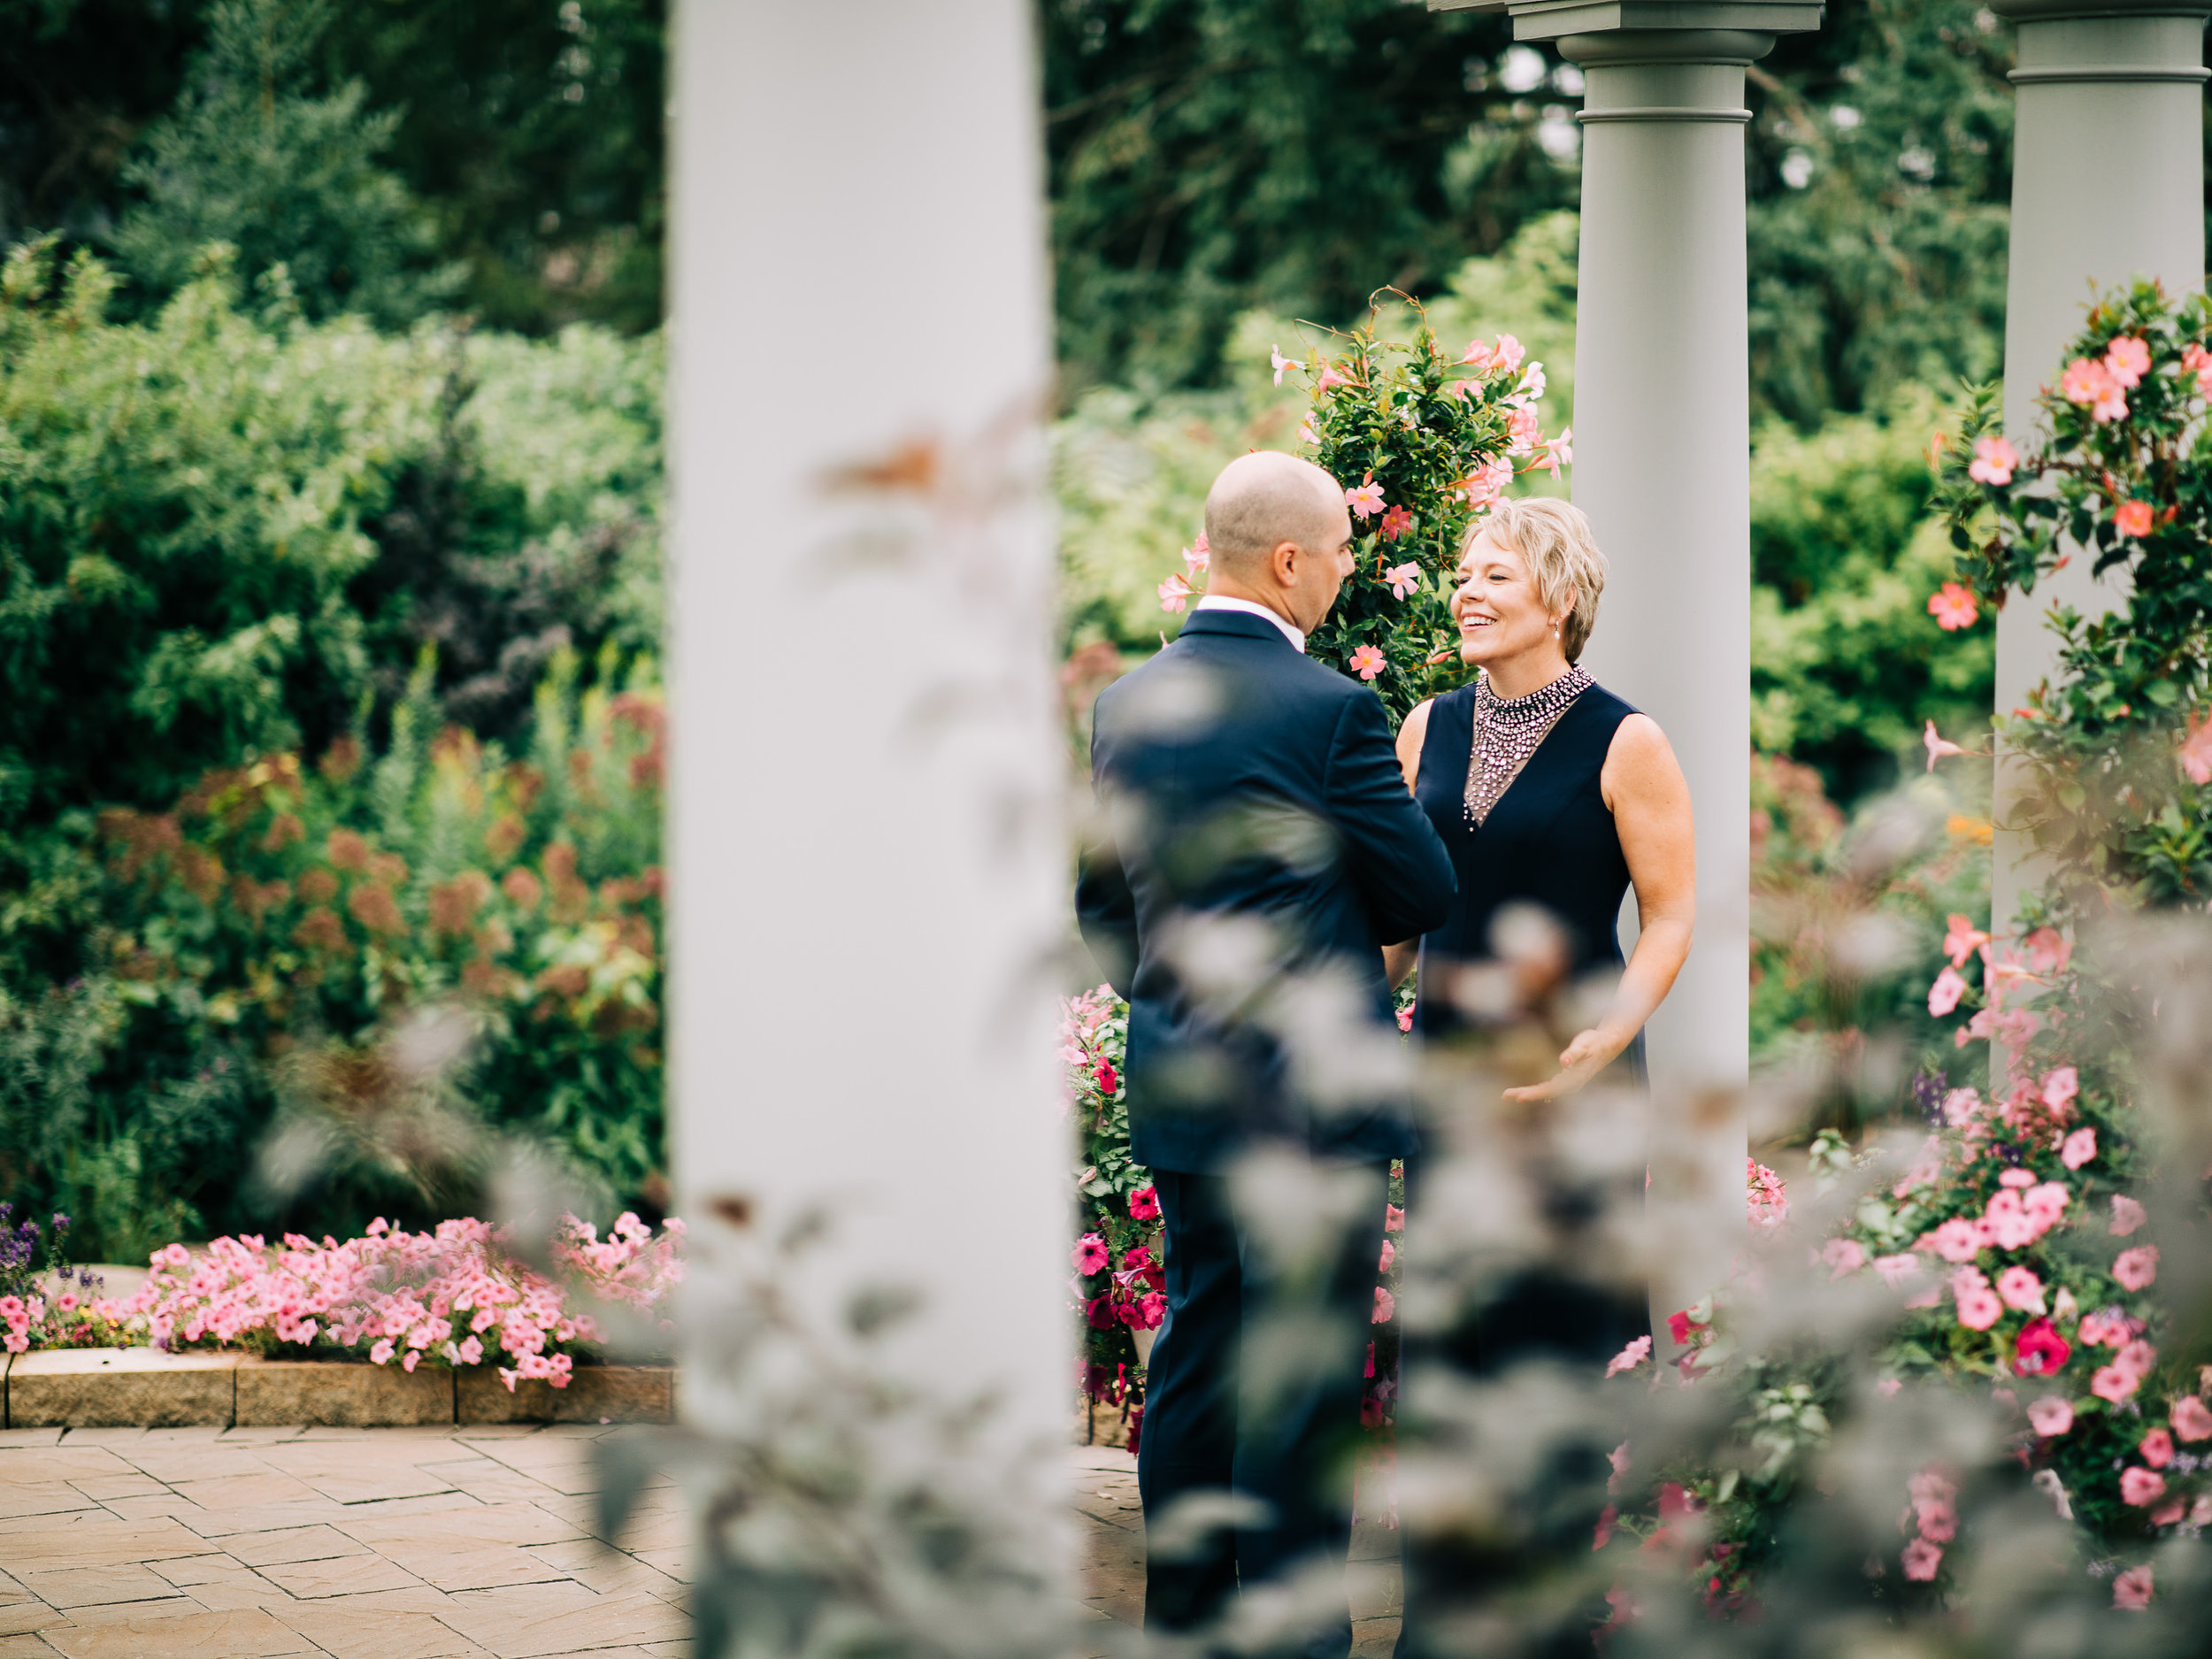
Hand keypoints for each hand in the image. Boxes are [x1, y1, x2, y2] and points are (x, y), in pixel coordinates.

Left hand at [1501, 1027, 1618, 1102]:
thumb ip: (1574, 1054)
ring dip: (1530, 1092)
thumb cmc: (1595, 1044)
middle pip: (1544, 1092)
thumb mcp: (1584, 1046)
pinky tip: (1535, 1092)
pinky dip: (1540, 1089)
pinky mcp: (1568, 1076)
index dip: (1533, 1093)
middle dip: (1525, 1094)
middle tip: (1504, 1096)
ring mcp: (1569, 1081)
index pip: (1549, 1089)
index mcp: (1572, 1079)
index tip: (1518, 1097)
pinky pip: (1551, 1086)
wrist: (1608, 1044)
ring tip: (1511, 1095)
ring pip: (1546, 1089)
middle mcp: (1570, 1083)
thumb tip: (1564, 1062)